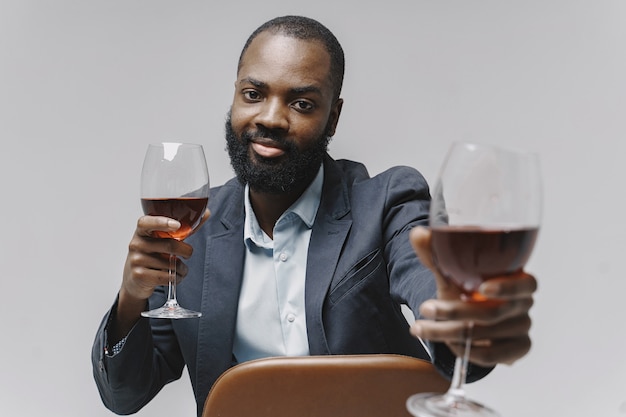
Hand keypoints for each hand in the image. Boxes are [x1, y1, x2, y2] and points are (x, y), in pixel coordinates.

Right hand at [112, 209, 209, 338]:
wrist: (136, 279)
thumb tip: (207, 212)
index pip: (146, 222)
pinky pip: (167, 277)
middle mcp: (136, 243)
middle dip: (186, 251)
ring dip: (182, 268)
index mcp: (142, 230)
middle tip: (188, 253)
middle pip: (170, 245)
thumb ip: (185, 228)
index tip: (176, 225)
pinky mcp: (140, 275)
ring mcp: (136, 260)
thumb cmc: (154, 254)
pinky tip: (174, 276)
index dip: (162, 222)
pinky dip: (177, 278)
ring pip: (170, 264)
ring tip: (179, 268)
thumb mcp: (164, 239)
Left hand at [408, 226, 536, 366]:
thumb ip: (436, 254)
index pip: (527, 284)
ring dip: (448, 333)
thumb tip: (418, 233)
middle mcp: (524, 305)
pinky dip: (464, 351)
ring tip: (421, 328)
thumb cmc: (465, 289)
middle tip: (425, 308)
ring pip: (484, 335)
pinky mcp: (516, 350)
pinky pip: (491, 356)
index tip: (482, 288)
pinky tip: (446, 345)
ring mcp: (522, 329)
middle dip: (454, 312)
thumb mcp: (451, 272)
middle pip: (493, 313)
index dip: (507, 287)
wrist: (468, 319)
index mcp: (517, 280)